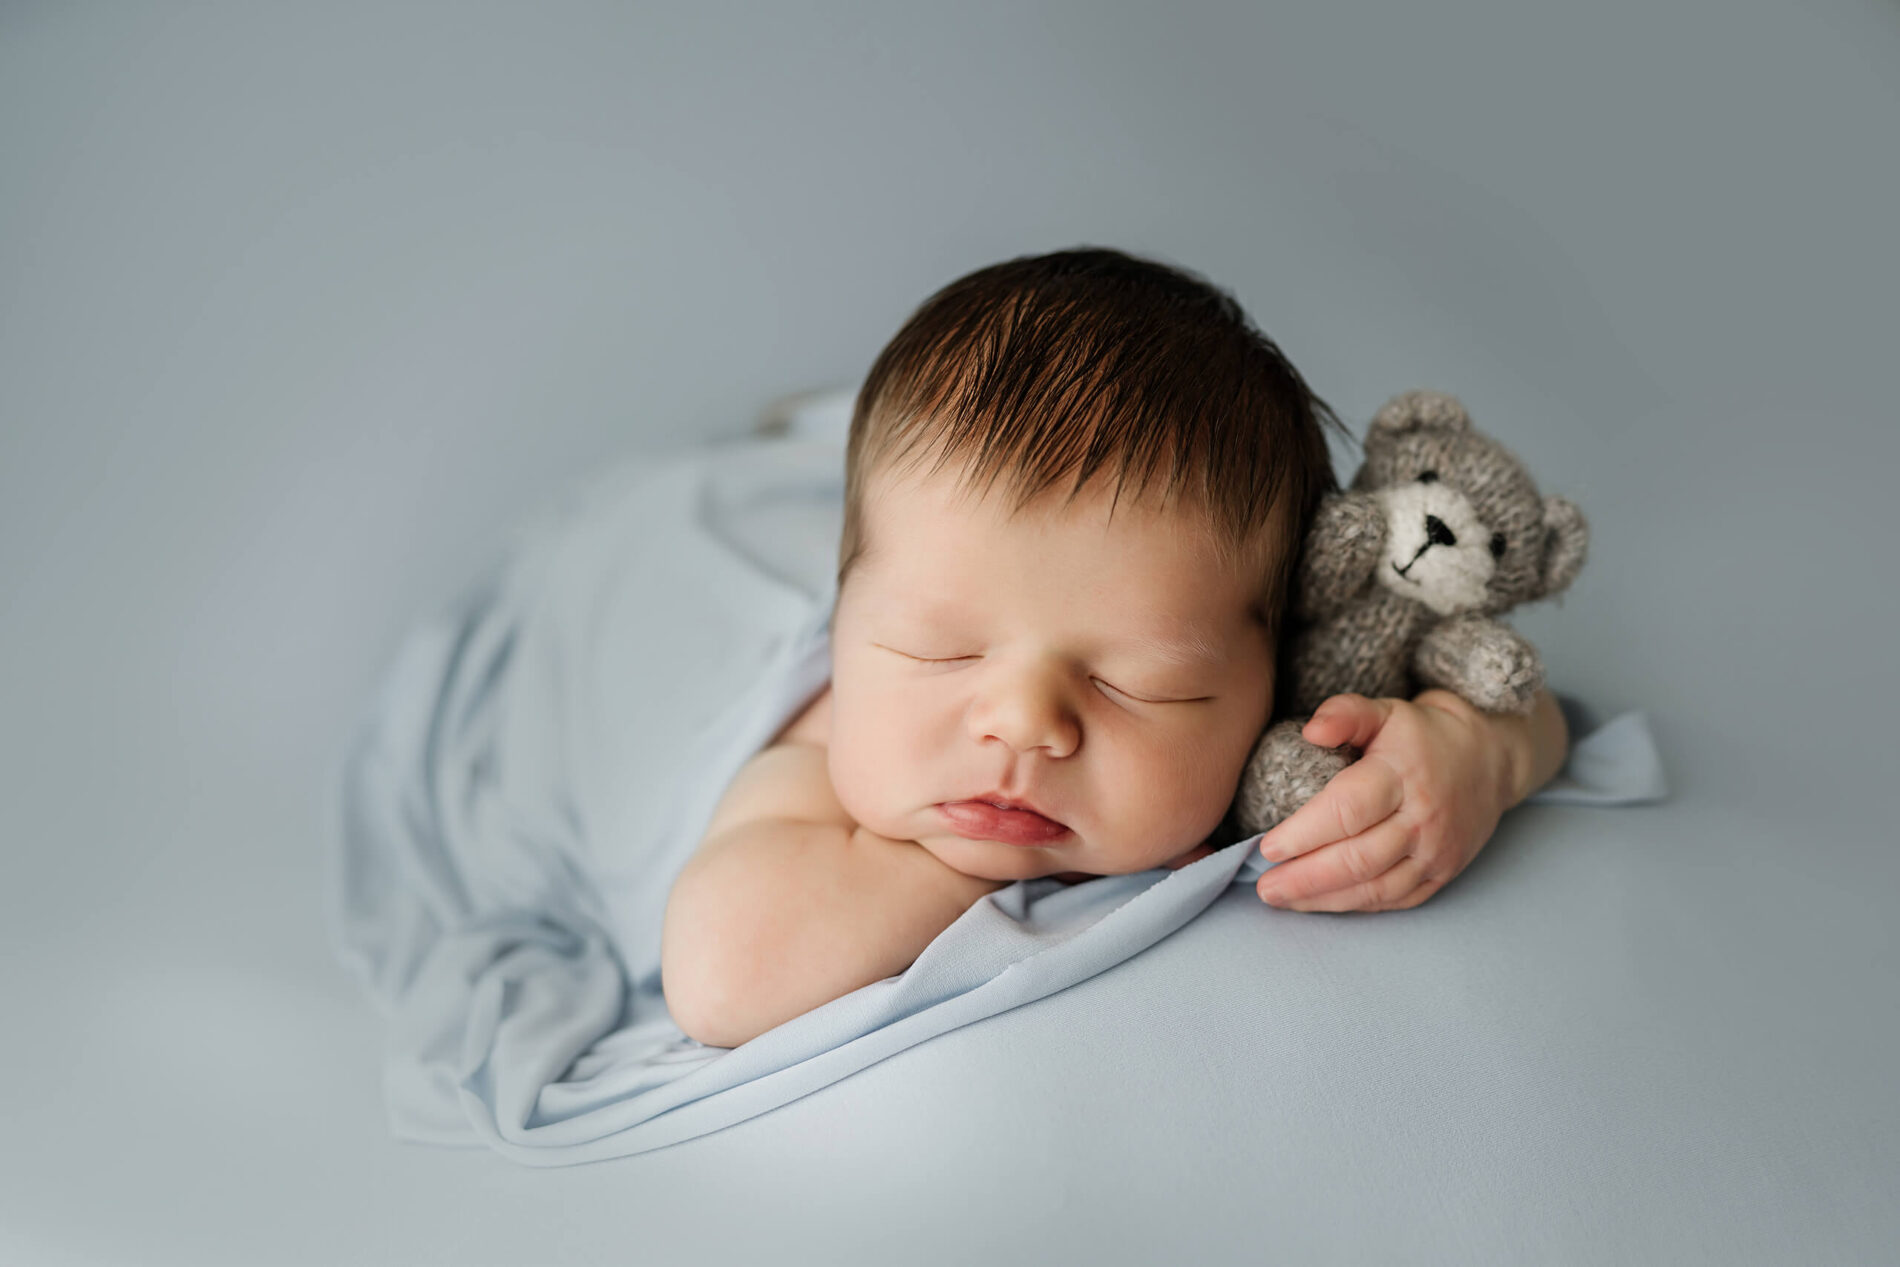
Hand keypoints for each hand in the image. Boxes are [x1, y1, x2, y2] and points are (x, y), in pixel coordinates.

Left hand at [1253, 690, 1517, 912]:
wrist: (1491, 760)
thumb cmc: (1423, 735)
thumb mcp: (1386, 710)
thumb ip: (1346, 713)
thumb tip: (1310, 731)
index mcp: (1403, 775)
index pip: (1348, 811)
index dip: (1304, 833)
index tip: (1267, 847)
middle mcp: (1423, 819)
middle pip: (1358, 859)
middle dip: (1305, 878)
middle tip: (1264, 886)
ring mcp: (1436, 852)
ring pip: (1375, 888)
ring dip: (1323, 899)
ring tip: (1282, 899)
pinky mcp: (1442, 874)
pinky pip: (1394, 899)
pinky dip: (1353, 905)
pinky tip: (1320, 903)